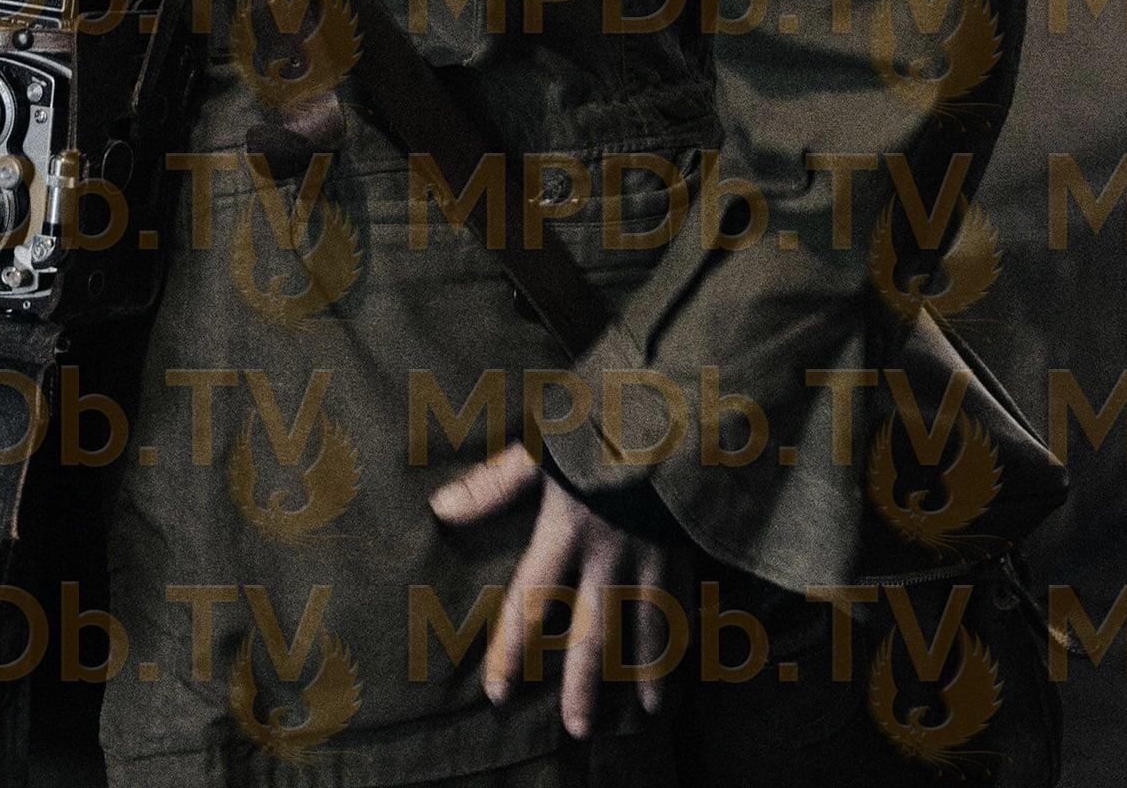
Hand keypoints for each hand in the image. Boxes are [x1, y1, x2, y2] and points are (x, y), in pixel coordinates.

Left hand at [430, 442, 673, 736]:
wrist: (681, 397)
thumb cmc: (604, 414)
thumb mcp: (544, 443)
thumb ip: (496, 482)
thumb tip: (440, 508)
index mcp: (565, 528)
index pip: (531, 602)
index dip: (511, 650)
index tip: (499, 692)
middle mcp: (608, 552)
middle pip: (591, 631)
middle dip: (582, 684)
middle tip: (576, 728)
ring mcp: (652, 551)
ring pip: (647, 626)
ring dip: (643, 672)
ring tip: (644, 710)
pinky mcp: (687, 542)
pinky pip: (685, 599)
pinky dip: (684, 634)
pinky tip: (685, 660)